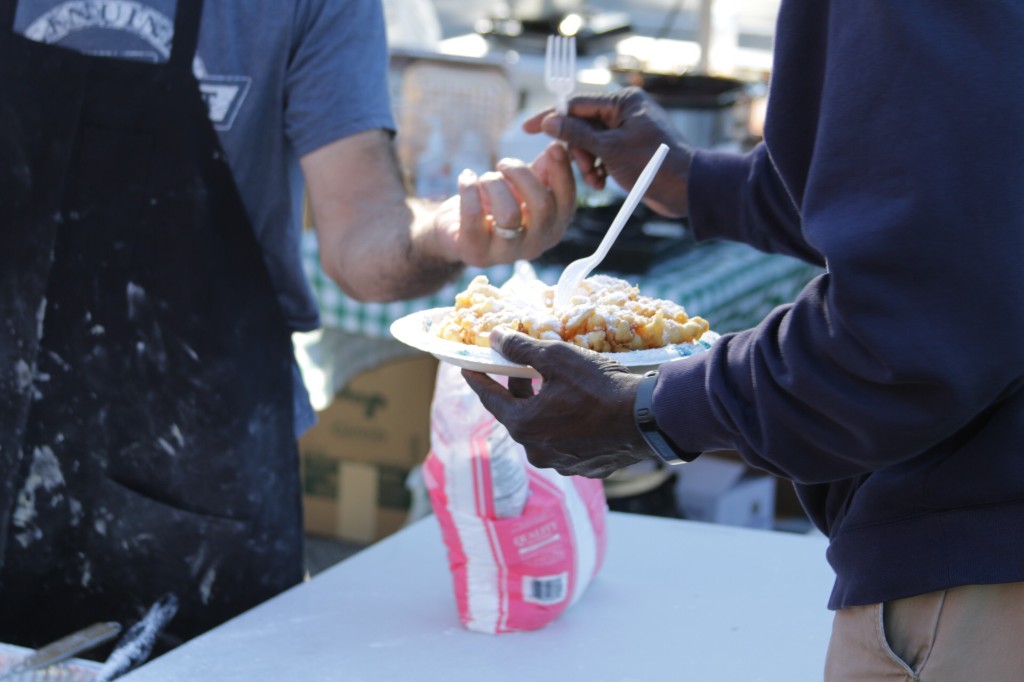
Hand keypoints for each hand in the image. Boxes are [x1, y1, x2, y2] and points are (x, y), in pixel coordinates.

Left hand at [432, 141, 575, 267]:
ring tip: (485, 179)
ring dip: (495, 183)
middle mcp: (534, 246)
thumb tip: (559, 147)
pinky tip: (467, 177)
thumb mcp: (522, 188)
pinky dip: (469, 188)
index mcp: (552, 229)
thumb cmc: (494, 206)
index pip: (567, 203)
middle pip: (542, 206)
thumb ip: (543, 171)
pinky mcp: (475, 251)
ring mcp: (505, 253)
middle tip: (504, 164)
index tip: (552, 146)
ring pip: (509, 214)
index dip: (562, 172)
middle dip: (522, 174)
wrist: (455, 232)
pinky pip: (473, 215)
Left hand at [461, 327, 656, 477]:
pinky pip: (567, 443)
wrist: (647, 419)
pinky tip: (579, 410)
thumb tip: (497, 338)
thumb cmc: (599, 387)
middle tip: (519, 369)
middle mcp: (538, 451)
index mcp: (524, 426)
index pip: (490, 400)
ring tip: (554, 387)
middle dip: (517, 391)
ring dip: (544, 409)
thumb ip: (521, 349)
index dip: (479, 381)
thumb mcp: (556, 359)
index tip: (468, 368)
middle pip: (518, 415)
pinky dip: (566, 425)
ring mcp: (563, 464)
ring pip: (544, 431)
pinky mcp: (586, 467)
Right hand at [522, 87, 693, 217]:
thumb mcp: (610, 149)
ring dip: (587, 164)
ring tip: (596, 180)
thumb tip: (548, 121)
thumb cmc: (652, 165)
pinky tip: (602, 182)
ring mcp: (627, 130)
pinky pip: (601, 154)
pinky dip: (597, 168)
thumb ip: (577, 134)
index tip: (528, 128)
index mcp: (623, 102)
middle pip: (582, 125)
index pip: (577, 104)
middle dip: (578, 151)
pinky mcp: (629, 149)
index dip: (552, 117)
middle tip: (586, 169)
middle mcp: (625, 112)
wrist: (684, 190)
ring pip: (589, 143)